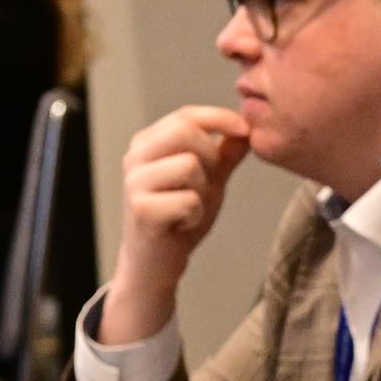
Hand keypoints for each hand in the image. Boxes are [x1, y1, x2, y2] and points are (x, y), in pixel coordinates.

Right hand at [98, 104, 250, 344]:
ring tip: (190, 206)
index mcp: (148, 143)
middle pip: (185, 131)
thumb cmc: (178, 219)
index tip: (245, 129)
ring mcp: (134, 183)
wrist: (155, 264)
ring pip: (189, 165)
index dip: (220, 118)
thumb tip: (246, 128)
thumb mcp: (208, 181)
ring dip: (203, 190)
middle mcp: (135, 157)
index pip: (186, 115)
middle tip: (208, 183)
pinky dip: (195, 214)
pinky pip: (189, 200)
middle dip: (211, 155)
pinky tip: (181, 224)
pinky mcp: (141, 209)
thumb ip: (225, 155)